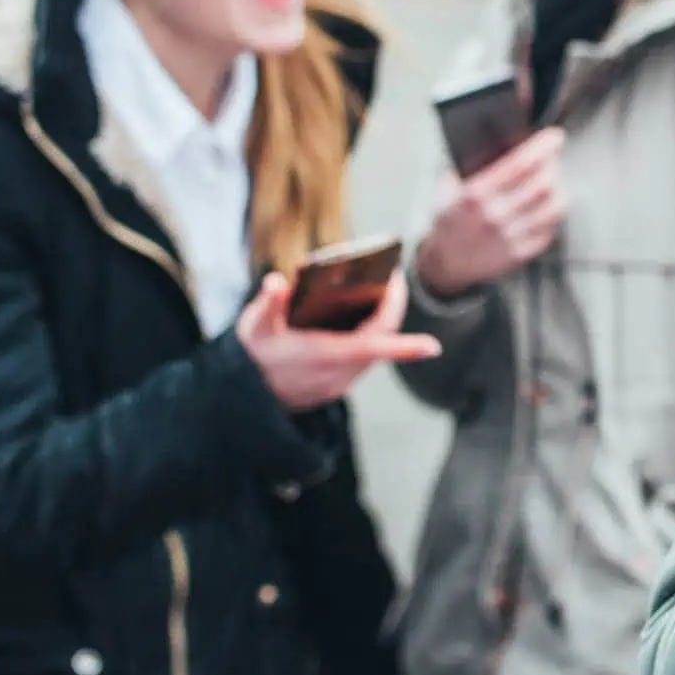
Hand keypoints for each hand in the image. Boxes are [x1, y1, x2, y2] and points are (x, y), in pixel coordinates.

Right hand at [237, 270, 439, 410]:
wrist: (242, 398)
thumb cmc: (252, 358)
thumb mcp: (254, 328)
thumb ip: (268, 304)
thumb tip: (276, 283)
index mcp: (326, 358)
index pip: (374, 350)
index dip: (406, 348)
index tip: (432, 346)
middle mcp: (340, 374)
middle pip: (381, 341)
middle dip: (391, 307)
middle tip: (391, 276)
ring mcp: (340, 382)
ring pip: (375, 350)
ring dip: (382, 320)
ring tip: (380, 286)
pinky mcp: (337, 384)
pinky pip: (364, 357)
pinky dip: (370, 334)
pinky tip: (362, 312)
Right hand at [412, 129, 565, 294]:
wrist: (443, 261)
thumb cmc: (450, 217)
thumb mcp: (451, 185)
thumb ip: (476, 164)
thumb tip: (510, 138)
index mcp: (475, 193)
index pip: (520, 163)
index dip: (542, 147)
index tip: (555, 136)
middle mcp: (494, 215)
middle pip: (543, 184)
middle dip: (552, 165)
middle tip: (551, 158)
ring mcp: (509, 236)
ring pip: (553, 208)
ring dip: (557, 189)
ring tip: (551, 182)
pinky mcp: (520, 253)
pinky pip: (550, 229)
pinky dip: (551, 215)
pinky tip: (544, 206)